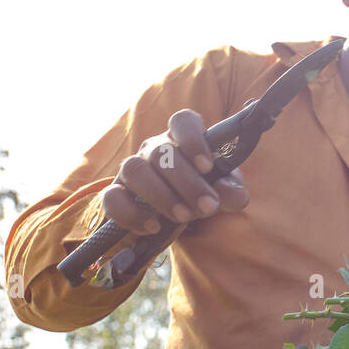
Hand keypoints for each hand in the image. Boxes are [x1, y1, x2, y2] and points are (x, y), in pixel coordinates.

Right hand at [102, 109, 250, 234]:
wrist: (177, 216)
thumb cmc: (200, 193)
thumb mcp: (221, 193)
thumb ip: (230, 191)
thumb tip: (236, 196)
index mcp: (182, 140)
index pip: (182, 121)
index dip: (193, 139)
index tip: (207, 166)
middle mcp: (154, 149)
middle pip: (162, 153)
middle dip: (187, 183)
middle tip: (207, 207)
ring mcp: (132, 169)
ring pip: (135, 169)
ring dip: (161, 196)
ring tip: (183, 217)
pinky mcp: (116, 193)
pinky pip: (111, 197)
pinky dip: (131, 214)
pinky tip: (153, 226)